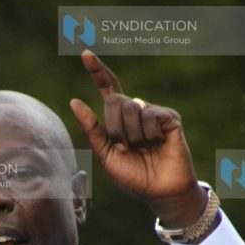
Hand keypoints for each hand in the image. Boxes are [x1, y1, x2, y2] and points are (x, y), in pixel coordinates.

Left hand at [69, 50, 206, 226]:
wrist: (159, 191)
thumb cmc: (132, 176)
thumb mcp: (105, 154)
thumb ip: (91, 129)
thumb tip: (74, 101)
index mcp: (118, 119)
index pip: (108, 88)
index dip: (97, 71)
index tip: (85, 53)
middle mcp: (136, 110)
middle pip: (114, 101)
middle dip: (114, 128)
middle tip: (125, 148)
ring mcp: (153, 112)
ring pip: (132, 108)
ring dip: (132, 135)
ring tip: (144, 148)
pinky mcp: (170, 117)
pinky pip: (150, 115)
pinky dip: (150, 134)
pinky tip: (158, 144)